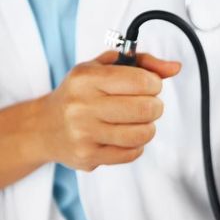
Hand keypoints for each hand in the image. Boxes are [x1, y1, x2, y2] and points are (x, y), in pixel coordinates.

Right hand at [38, 51, 180, 170]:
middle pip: (146, 109)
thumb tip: (175, 67)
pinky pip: (132, 153)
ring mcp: (84, 134)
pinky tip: (124, 136)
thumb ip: (143, 63)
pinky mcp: (89, 156)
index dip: (155, 84)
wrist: (44, 127)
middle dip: (155, 106)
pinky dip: (136, 145)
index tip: (149, 85)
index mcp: (87, 78)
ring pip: (142, 134)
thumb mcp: (104, 68)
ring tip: (138, 121)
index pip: (142, 81)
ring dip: (148, 127)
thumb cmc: (81, 94)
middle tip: (147, 105)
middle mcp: (82, 106)